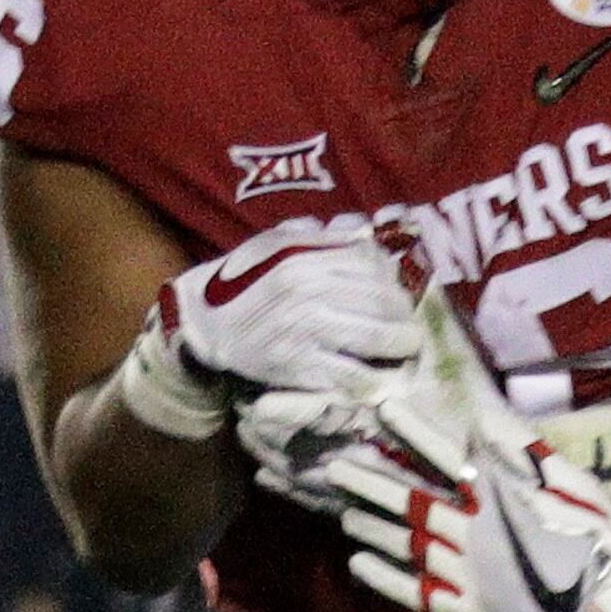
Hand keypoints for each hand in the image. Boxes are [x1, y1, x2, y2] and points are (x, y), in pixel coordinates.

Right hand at [115, 225, 419, 440]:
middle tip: (410, 328)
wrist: (199, 329)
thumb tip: (360, 230)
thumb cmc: (240, 285)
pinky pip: (353, 377)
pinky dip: (375, 381)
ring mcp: (304, 332)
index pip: (373, 265)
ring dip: (401, 348)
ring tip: (406, 351)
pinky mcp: (298, 369)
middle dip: (404, 316)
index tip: (400, 295)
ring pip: (377, 339)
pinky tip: (383, 381)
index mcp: (303, 259)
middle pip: (383, 302)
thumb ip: (316, 236)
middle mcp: (308, 293)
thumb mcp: (271, 247)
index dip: (394, 281)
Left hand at [305, 289, 610, 611]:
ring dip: (375, 528)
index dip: (412, 433)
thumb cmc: (596, 532)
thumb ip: (521, 448)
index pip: (444, 457)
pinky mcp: (472, 610)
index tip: (381, 413)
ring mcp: (469, 573)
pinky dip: (387, 580)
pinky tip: (360, 565)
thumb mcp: (567, 479)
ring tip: (347, 514)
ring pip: (409, 546)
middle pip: (413, 503)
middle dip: (373, 483)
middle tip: (337, 469)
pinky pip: (419, 595)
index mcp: (498, 496)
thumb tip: (480, 416)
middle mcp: (475, 532)